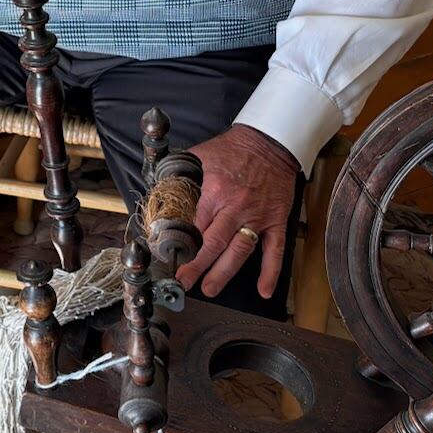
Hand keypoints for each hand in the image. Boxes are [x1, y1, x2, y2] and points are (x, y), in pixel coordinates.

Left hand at [174, 124, 300, 300]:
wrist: (270, 141)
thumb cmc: (232, 149)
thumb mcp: (200, 156)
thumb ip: (179, 174)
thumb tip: (156, 190)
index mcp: (214, 191)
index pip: (192, 224)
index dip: (179, 244)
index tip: (167, 259)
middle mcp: (235, 206)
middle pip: (212, 243)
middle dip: (195, 266)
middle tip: (182, 283)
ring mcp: (257, 216)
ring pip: (239, 251)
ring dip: (224, 273)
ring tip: (210, 289)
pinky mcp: (275, 220)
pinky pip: (275, 250)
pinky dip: (271, 272)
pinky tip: (264, 290)